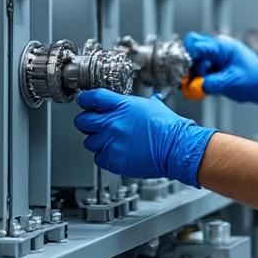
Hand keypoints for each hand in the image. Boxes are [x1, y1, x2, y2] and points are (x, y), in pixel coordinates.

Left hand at [75, 89, 216, 186]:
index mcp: (120, 106)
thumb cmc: (168, 128)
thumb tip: (147, 101)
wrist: (175, 148)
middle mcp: (112, 122)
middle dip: (87, 123)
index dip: (85, 100)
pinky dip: (106, 157)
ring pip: (89, 141)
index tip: (86, 103)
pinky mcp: (112, 159)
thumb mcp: (151, 106)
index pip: (91, 98)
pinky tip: (118, 153)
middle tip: (95, 126)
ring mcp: (110, 141)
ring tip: (112, 142)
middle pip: (82, 120)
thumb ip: (138, 104)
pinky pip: (98, 158)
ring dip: (98, 142)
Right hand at [183, 31, 257, 116]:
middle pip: (192, 45)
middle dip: (189, 61)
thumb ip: (212, 83)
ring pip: (194, 58)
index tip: (185, 71)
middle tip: (191, 76)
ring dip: (193, 71)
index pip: (197, 44)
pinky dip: (197, 77)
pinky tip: (201, 86)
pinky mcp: (214, 66)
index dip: (188, 57)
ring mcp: (215, 57)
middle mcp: (217, 48)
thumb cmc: (254, 79)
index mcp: (223, 47)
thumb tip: (195, 87)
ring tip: (199, 84)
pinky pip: (199, 68)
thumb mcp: (233, 82)